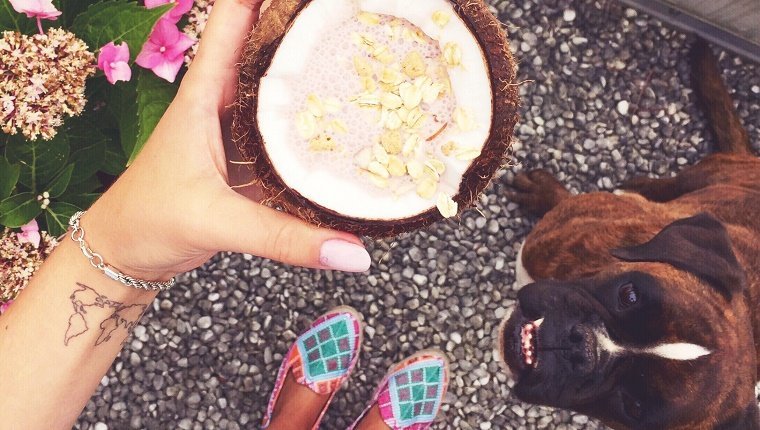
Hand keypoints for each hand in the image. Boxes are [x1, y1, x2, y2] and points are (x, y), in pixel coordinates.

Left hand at [83, 0, 370, 280]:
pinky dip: (314, 126)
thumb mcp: (216, 221)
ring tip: (358, 57)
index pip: (232, 19)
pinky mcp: (253, 160)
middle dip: (304, 28)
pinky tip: (347, 125)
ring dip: (313, 73)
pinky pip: (289, 134)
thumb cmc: (151, 221)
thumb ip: (284, 237)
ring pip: (281, 90)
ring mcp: (240, 131)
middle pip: (267, 46)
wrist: (129, 252)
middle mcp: (225, 102)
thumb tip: (353, 252)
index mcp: (205, 95)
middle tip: (350, 18)